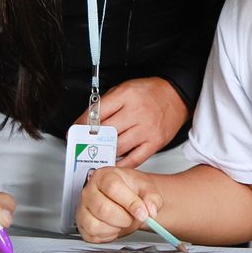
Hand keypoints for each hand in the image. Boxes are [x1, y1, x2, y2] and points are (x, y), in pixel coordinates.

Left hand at [73, 77, 187, 167]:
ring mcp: (146, 129)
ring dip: (105, 152)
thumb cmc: (149, 92)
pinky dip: (121, 164)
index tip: (75, 131)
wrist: (177, 95)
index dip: (82, 124)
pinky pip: (134, 159)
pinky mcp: (154, 143)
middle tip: (82, 144)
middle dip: (91, 140)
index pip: (97, 113)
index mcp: (126, 96)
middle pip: (106, 132)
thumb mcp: (124, 88)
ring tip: (96, 154)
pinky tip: (113, 162)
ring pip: (117, 147)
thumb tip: (86, 121)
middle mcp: (137, 112)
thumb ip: (106, 104)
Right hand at [77, 166, 162, 242]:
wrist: (127, 199)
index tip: (142, 213)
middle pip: (103, 209)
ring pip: (95, 224)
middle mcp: (89, 190)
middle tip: (133, 217)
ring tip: (123, 221)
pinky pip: (92, 235)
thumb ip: (152, 199)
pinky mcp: (82, 224)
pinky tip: (114, 227)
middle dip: (124, 218)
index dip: (130, 203)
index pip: (113, 188)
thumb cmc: (132, 191)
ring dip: (115, 228)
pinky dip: (107, 235)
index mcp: (104, 176)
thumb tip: (150, 210)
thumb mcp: (147, 189)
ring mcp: (83, 208)